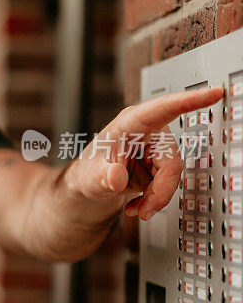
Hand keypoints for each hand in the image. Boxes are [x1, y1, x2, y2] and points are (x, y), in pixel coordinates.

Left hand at [67, 87, 223, 221]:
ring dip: (156, 197)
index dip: (190, 101)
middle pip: (171, 161)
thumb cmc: (88, 173)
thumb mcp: (89, 178)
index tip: (214, 92)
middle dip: (160, 191)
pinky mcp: (161, 161)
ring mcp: (156, 146)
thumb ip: (102, 178)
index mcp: (130, 122)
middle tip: (144, 211)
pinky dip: (155, 198)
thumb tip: (115, 178)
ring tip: (136, 208)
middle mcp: (147, 130)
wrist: (91, 185)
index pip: (163, 109)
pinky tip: (138, 205)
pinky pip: (169, 182)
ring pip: (173, 175)